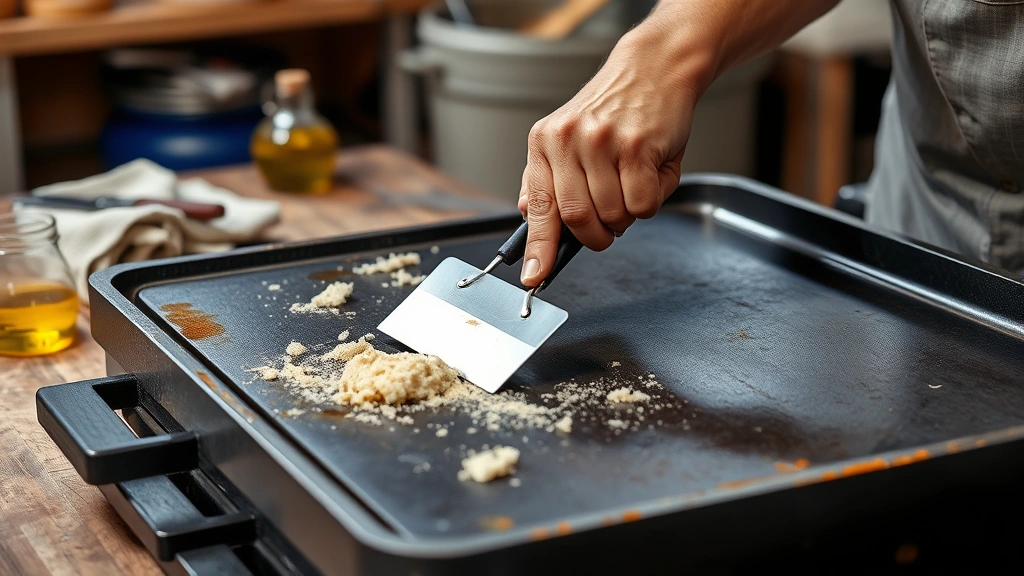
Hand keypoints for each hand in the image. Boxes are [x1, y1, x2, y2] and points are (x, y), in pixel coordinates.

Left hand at [517, 24, 708, 285]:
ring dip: (626, 215)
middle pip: (578, 219)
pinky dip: (650, 201)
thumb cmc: (615, 109)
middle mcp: (569, 140)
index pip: (538, 207)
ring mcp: (604, 143)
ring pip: (613, 216)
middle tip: (609, 226)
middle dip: (597, 235)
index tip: (534, 275)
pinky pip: (642, 206)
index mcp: (545, 141)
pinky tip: (649, 174)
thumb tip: (529, 215)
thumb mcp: (568, 137)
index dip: (538, 248)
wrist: (655, 68)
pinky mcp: (639, 147)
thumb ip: (546, 179)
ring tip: (631, 182)